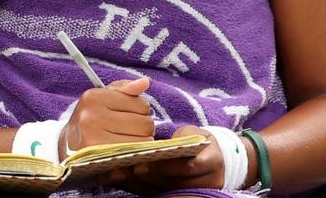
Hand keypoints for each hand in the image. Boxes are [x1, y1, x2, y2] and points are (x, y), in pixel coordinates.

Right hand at [59, 77, 155, 159]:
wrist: (65, 147)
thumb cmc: (90, 119)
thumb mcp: (103, 98)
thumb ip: (125, 89)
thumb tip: (145, 82)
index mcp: (94, 98)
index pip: (142, 105)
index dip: (141, 111)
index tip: (130, 115)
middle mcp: (92, 118)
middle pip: (145, 124)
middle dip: (143, 128)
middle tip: (131, 131)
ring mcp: (94, 140)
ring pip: (143, 141)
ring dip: (142, 143)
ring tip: (127, 141)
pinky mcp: (98, 158)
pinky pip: (134, 155)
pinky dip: (136, 155)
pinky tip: (126, 152)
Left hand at [99, 124, 227, 194]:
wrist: (211, 157)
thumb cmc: (197, 141)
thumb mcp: (192, 134)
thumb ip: (178, 139)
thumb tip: (150, 145)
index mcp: (212, 161)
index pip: (187, 167)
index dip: (163, 168)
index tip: (139, 164)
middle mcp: (206, 182)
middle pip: (170, 182)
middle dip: (143, 176)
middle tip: (118, 169)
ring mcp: (192, 193)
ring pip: (160, 191)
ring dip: (134, 184)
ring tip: (113, 175)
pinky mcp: (178, 197)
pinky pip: (155, 194)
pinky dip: (136, 188)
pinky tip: (120, 181)